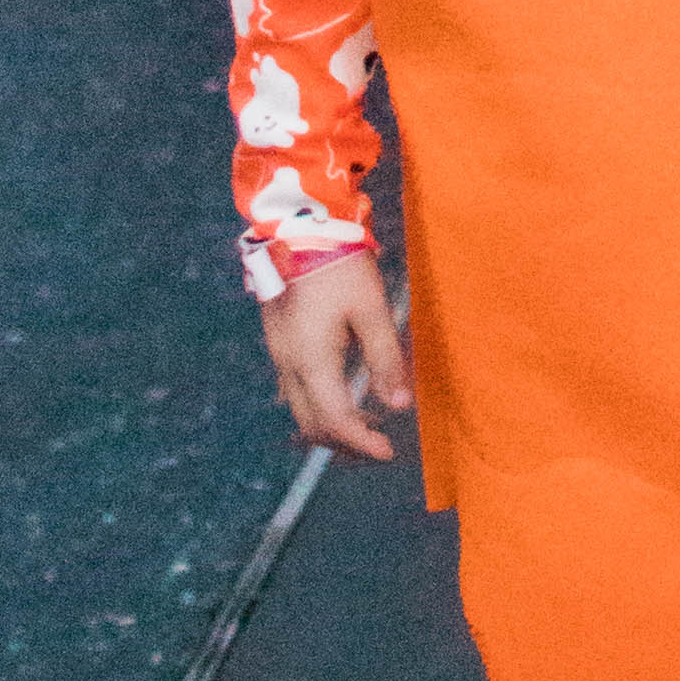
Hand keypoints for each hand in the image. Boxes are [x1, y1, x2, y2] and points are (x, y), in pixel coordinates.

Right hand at [263, 246, 410, 458]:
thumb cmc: (340, 265)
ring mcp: (279, 354)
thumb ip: (385, 359)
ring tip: (369, 423)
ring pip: (301, 410)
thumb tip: (400, 406)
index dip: (362, 443)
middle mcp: (289, 365)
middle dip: (346, 443)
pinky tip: (345, 392)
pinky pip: (296, 390)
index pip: (336, 421)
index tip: (389, 453)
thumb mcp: (372, 309)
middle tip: (380, 445)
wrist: (297, 227)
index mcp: (312, 361)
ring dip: (332, 425)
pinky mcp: (279, 342)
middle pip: (313, 424)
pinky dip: (320, 404)